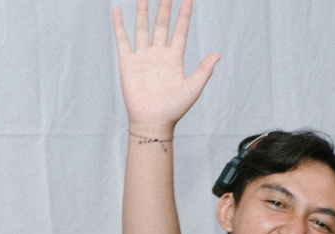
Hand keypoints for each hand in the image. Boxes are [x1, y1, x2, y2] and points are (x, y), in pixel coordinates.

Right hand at [111, 0, 215, 134]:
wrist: (153, 121)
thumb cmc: (174, 108)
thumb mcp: (193, 88)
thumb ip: (204, 70)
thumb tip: (217, 54)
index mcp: (174, 58)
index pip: (180, 30)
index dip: (184, 15)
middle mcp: (159, 54)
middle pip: (162, 24)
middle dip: (165, 8)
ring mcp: (143, 56)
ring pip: (143, 28)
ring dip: (143, 12)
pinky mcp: (128, 62)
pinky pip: (123, 40)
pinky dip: (119, 25)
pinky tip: (117, 10)